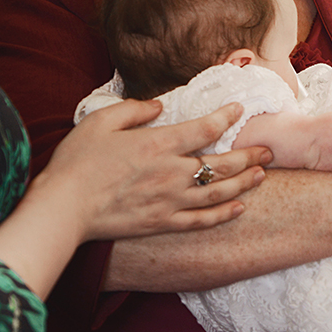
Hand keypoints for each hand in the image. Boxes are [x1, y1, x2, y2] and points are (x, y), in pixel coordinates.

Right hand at [45, 98, 272, 241]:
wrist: (63, 207)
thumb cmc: (77, 161)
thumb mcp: (101, 121)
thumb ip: (134, 110)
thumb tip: (159, 108)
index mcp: (158, 144)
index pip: (205, 128)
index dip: (227, 117)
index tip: (238, 109)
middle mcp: (171, 173)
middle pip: (222, 163)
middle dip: (249, 155)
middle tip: (268, 150)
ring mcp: (169, 201)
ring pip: (218, 192)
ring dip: (244, 183)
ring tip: (262, 175)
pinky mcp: (162, 223)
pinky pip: (201, 220)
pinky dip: (223, 214)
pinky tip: (239, 208)